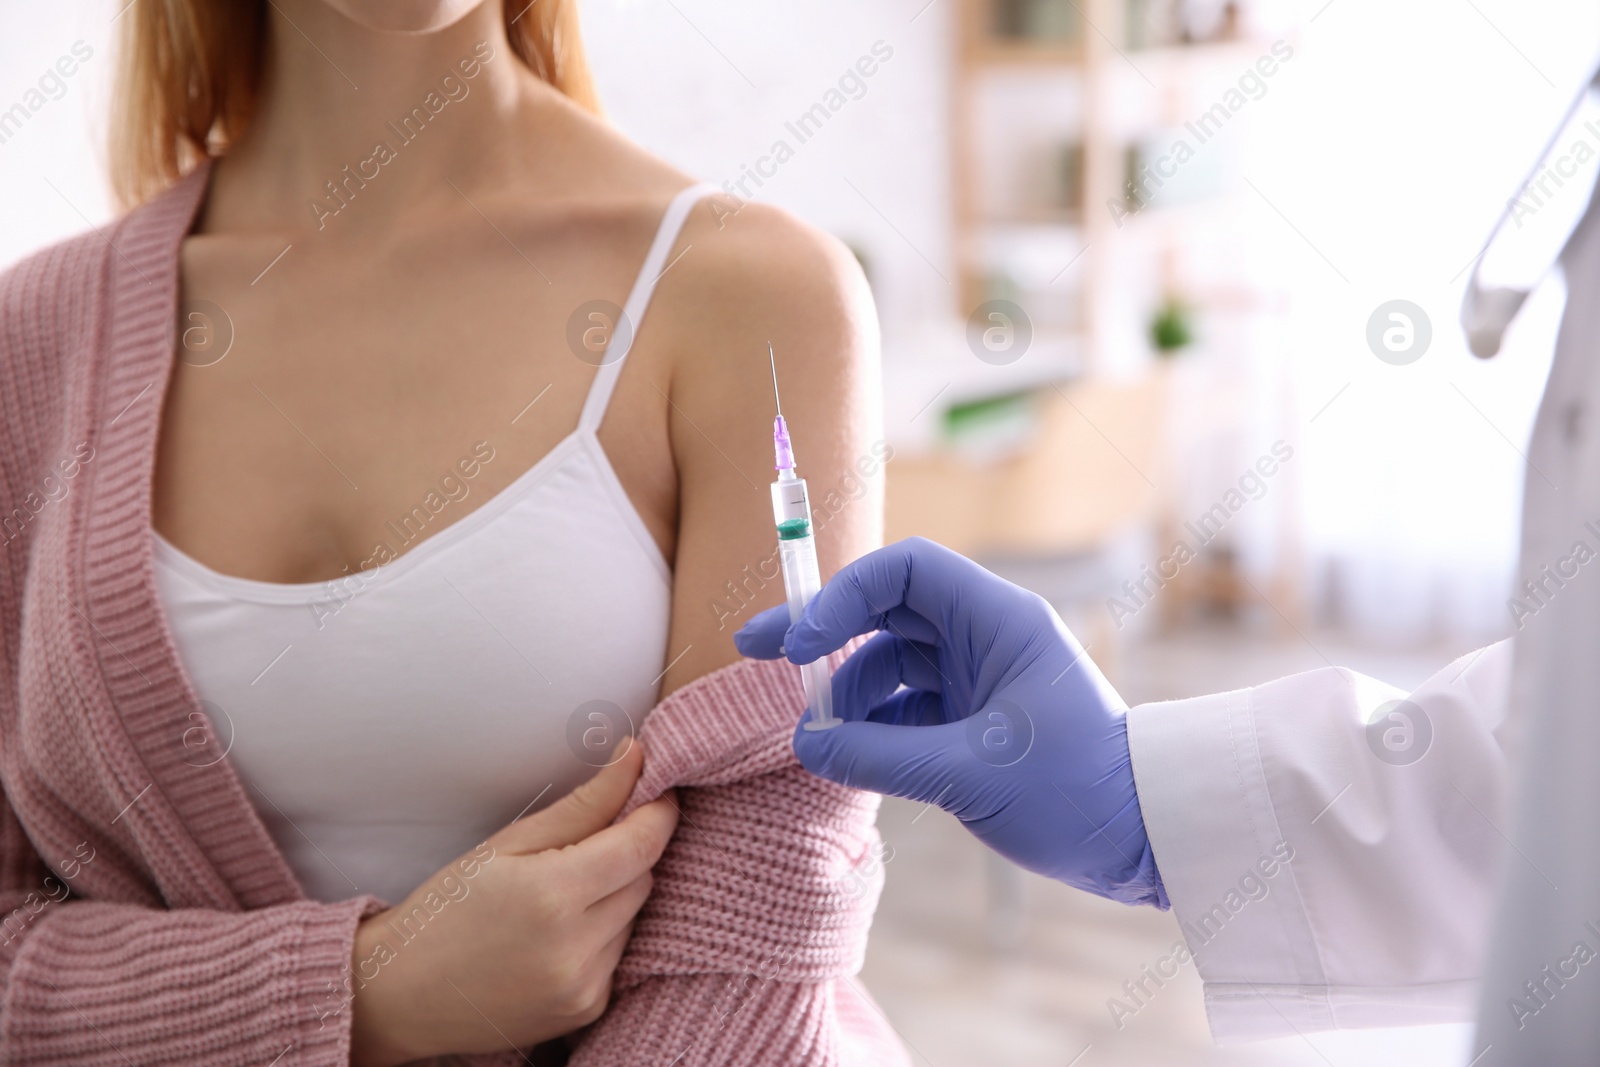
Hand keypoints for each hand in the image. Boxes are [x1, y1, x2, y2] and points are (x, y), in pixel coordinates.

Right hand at [348, 741, 678, 1065]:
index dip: (658, 810)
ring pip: (634, 917)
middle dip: (624, 854)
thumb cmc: (448, 907)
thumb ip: (584, 803)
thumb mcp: (508, 842)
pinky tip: (557, 937)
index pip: (643, 844)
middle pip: (642, 879)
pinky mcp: (586, 1011)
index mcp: (553, 896)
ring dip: (613, 898)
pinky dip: (602, 937)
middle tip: (579, 848)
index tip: (657, 789)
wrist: (402, 994)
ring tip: (556, 899)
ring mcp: (583, 988)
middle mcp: (575, 950)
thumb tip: (637, 756)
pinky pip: (619, 956)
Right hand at [735, 537, 1164, 906]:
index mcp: (998, 621)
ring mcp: (980, 678)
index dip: (842, 595)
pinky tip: (847, 756)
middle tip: (757, 654)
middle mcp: (986, 637)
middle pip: (885, 610)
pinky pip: (907, 707)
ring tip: (817, 738)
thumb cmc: (1079, 790)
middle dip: (824, 634)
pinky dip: (872, 727)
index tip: (798, 644)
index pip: (904, 571)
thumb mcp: (971, 773)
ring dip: (847, 694)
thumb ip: (879, 754)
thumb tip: (805, 745)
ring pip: (890, 663)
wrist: (1148, 839)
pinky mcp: (977, 720)